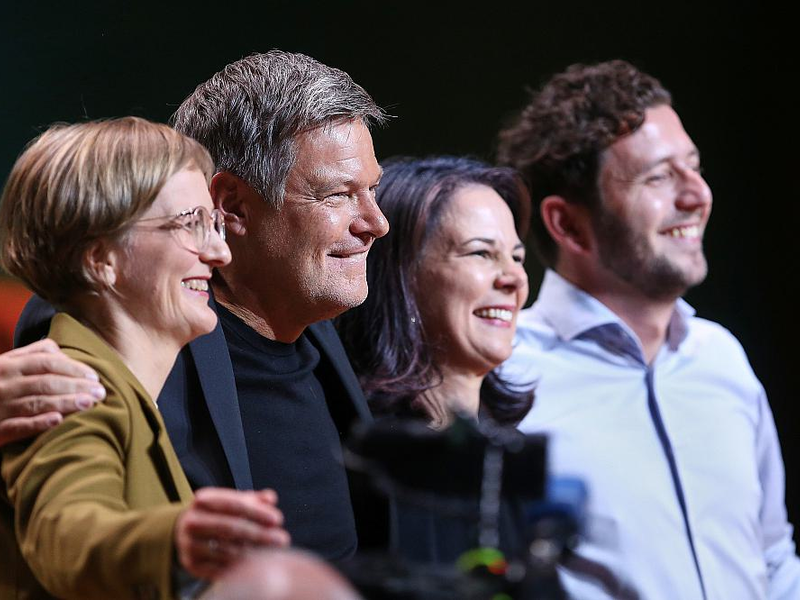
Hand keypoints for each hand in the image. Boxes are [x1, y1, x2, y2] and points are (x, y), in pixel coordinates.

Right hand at [0, 339, 105, 446]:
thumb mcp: (6, 363)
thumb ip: (32, 354)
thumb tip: (61, 350)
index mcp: (7, 364)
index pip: (46, 362)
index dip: (73, 368)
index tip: (94, 376)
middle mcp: (3, 383)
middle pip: (46, 382)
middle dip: (76, 386)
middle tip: (100, 393)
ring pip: (36, 402)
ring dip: (65, 403)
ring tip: (89, 404)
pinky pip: (17, 426)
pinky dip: (37, 423)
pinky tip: (58, 421)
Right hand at [175, 487, 290, 579]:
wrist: (186, 531)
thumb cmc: (219, 513)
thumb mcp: (233, 501)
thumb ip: (254, 499)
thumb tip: (271, 498)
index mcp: (202, 500)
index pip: (233, 504)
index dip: (257, 512)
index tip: (278, 519)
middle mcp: (191, 521)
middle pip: (230, 528)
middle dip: (259, 534)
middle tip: (283, 540)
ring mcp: (189, 544)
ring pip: (226, 550)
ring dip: (253, 552)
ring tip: (273, 553)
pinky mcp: (191, 564)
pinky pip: (220, 568)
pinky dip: (240, 567)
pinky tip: (257, 565)